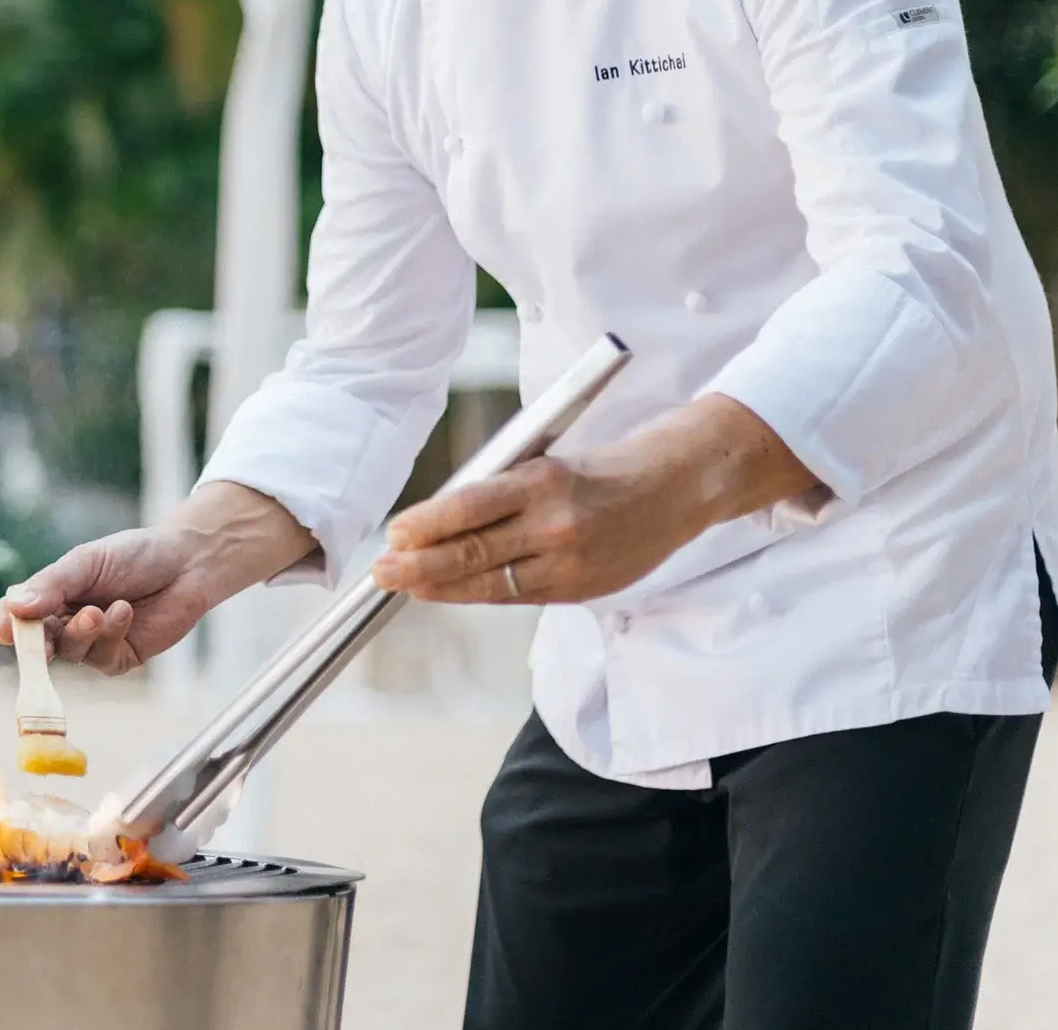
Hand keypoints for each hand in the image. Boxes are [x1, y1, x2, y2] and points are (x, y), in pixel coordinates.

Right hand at [0, 526, 209, 674]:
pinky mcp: (118, 657)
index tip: (4, 630)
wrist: (186, 563)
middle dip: (38, 644)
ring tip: (101, 610)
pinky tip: (124, 612)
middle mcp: (64, 622)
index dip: (5, 625)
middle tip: (43, 641)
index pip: (14, 616)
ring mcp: (91, 643)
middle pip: (36, 644)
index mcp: (50, 595)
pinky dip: (111, 635)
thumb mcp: (87, 562)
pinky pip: (102, 659)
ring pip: (70, 652)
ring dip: (83, 632)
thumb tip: (14, 608)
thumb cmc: (133, 556)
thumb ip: (52, 585)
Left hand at [370, 394, 817, 605]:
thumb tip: (437, 520)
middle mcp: (555, 524)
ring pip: (489, 583)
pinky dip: (476, 592)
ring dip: (438, 587)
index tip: (394, 533)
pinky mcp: (580, 590)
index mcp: (545, 480)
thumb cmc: (602, 468)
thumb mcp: (549, 461)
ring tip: (402, 584)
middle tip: (381, 570)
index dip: (426, 525)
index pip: (470, 507)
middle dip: (418, 566)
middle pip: (472, 553)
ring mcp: (569, 563)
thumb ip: (501, 491)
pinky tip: (446, 592)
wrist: (676, 488)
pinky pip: (515, 595)